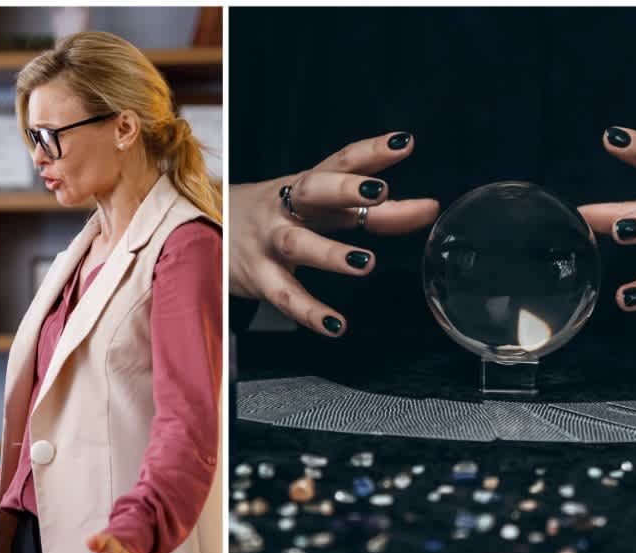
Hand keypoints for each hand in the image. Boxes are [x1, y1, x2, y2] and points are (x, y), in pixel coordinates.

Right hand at [229, 131, 439, 335]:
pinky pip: (283, 295)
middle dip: (345, 189)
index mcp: (306, 186)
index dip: (371, 152)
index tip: (403, 143)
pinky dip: (309, 312)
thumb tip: (428, 209)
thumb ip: (376, 212)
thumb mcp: (321, 208)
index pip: (340, 161)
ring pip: (297, 244)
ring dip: (331, 253)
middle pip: (313, 191)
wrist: (207, 231)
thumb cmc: (277, 217)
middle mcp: (286, 208)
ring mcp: (268, 242)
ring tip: (366, 264)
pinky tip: (335, 324)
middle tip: (379, 192)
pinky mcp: (258, 277)